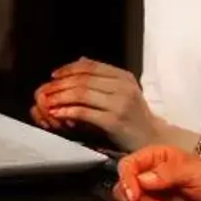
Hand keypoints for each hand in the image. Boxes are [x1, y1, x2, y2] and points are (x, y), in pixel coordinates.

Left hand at [32, 59, 159, 147]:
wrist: (155, 140)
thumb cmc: (136, 118)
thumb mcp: (123, 92)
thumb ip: (103, 77)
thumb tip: (81, 60)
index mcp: (124, 77)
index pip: (91, 66)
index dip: (69, 69)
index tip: (54, 75)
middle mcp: (123, 87)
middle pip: (83, 79)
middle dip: (60, 84)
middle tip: (46, 90)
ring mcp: (120, 103)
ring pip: (82, 94)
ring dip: (60, 97)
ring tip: (47, 102)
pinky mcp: (115, 121)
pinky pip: (85, 112)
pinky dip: (67, 112)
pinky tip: (57, 114)